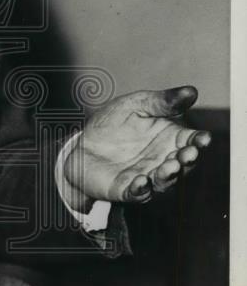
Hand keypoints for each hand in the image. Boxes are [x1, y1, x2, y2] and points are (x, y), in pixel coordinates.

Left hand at [62, 85, 210, 209]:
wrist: (81, 143)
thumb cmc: (113, 123)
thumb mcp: (137, 104)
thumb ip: (163, 101)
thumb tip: (191, 92)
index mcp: (169, 139)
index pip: (191, 141)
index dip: (199, 141)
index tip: (203, 138)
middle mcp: (162, 160)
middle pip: (182, 164)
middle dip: (188, 159)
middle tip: (190, 153)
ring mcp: (146, 176)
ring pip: (164, 181)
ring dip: (169, 176)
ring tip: (171, 166)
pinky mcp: (126, 190)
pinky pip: (137, 193)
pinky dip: (141, 189)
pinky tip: (142, 181)